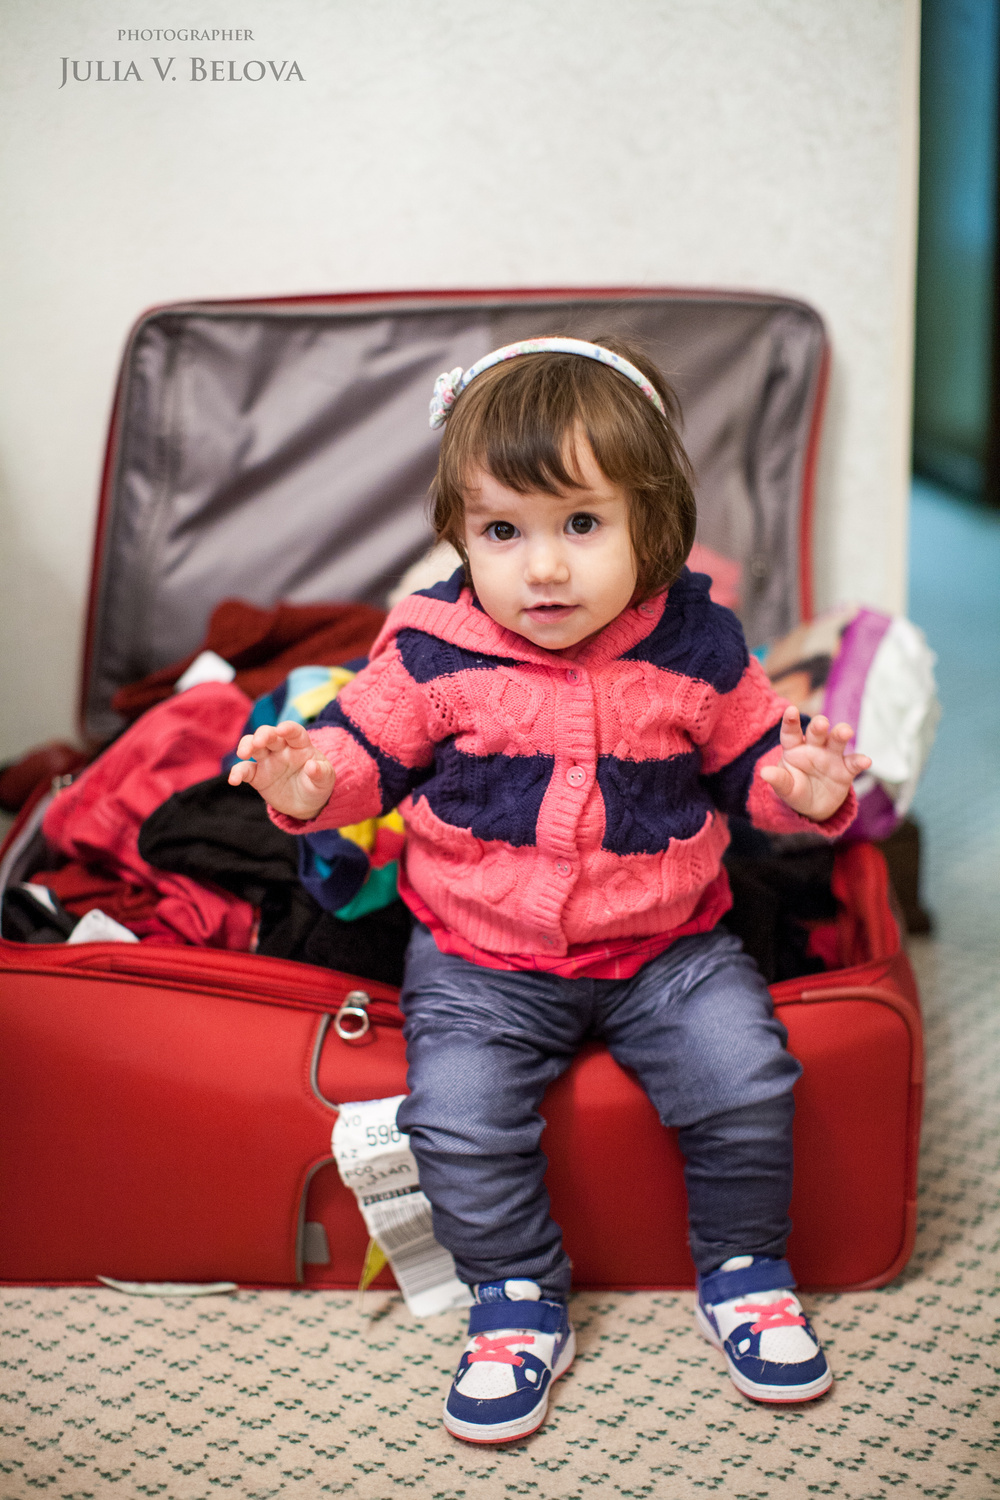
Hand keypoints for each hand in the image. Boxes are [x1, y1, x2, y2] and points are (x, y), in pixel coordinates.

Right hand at [227, 719, 334, 820]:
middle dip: (262, 735)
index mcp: (300, 745)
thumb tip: (312, 766)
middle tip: (258, 742)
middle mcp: (281, 749)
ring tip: (243, 753)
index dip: (288, 729)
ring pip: (253, 746)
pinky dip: (237, 773)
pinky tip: (233, 780)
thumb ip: (321, 773)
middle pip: (269, 735)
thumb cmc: (317, 785)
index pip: (294, 732)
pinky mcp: (257, 775)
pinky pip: (244, 770)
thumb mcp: (325, 781)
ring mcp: (267, 760)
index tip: (282, 729)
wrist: (306, 804)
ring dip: (246, 745)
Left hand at [759, 707, 870, 822]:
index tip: (790, 710)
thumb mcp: (785, 788)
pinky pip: (854, 763)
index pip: (791, 732)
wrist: (814, 807)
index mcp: (794, 748)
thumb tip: (764, 773)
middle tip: (821, 723)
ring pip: (837, 741)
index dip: (790, 721)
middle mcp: (814, 747)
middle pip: (817, 732)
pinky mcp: (846, 769)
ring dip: (841, 734)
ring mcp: (831, 756)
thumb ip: (778, 780)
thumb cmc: (795, 791)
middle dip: (819, 726)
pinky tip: (865, 761)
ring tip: (846, 732)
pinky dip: (860, 761)